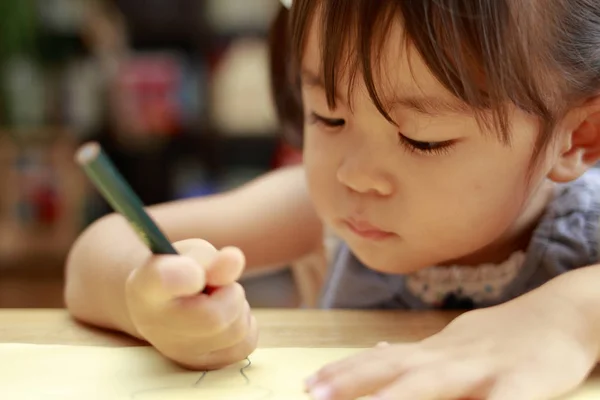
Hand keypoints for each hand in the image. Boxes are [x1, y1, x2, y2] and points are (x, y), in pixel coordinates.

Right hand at [125, 238, 256, 369]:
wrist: (159, 304)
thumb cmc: (178, 271)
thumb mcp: (190, 254)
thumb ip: (209, 258)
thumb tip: (235, 260)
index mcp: (147, 286)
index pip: (163, 281)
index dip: (182, 276)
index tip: (196, 272)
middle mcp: (157, 326)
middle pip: (214, 317)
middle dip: (230, 293)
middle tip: (216, 286)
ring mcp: (178, 352)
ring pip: (236, 330)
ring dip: (238, 308)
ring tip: (217, 300)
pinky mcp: (202, 365)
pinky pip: (245, 343)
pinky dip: (244, 325)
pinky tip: (225, 317)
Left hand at [305, 297, 597, 399]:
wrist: (560, 314)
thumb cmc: (502, 336)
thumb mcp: (454, 342)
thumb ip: (416, 353)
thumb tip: (377, 353)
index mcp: (435, 353)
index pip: (380, 361)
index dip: (344, 372)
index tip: (309, 384)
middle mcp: (451, 358)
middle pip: (395, 370)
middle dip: (351, 382)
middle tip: (312, 394)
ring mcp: (484, 369)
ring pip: (434, 383)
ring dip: (396, 398)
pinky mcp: (522, 383)